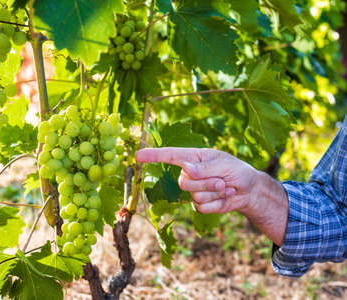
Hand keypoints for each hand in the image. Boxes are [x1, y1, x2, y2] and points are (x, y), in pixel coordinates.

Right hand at [135, 147, 288, 245]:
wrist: (249, 190)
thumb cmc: (236, 170)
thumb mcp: (224, 164)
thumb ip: (205, 167)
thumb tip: (186, 170)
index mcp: (192, 158)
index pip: (169, 156)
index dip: (153, 156)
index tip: (138, 156)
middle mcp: (189, 173)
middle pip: (184, 181)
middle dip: (206, 182)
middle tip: (222, 180)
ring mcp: (193, 190)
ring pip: (194, 195)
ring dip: (214, 193)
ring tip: (226, 187)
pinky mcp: (200, 204)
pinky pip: (201, 207)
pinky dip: (217, 203)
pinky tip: (226, 196)